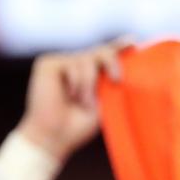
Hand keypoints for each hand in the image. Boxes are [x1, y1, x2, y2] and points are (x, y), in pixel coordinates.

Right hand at [16, 38, 130, 162]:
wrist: (54, 137)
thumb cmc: (78, 126)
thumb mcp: (103, 102)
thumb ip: (110, 81)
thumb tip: (123, 67)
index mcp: (89, 75)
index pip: (105, 55)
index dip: (119, 46)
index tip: (132, 42)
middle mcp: (74, 65)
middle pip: (100, 51)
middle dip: (112, 62)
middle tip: (117, 80)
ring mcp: (60, 63)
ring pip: (87, 59)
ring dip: (89, 84)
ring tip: (82, 102)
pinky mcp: (47, 64)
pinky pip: (72, 64)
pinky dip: (76, 82)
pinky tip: (69, 95)